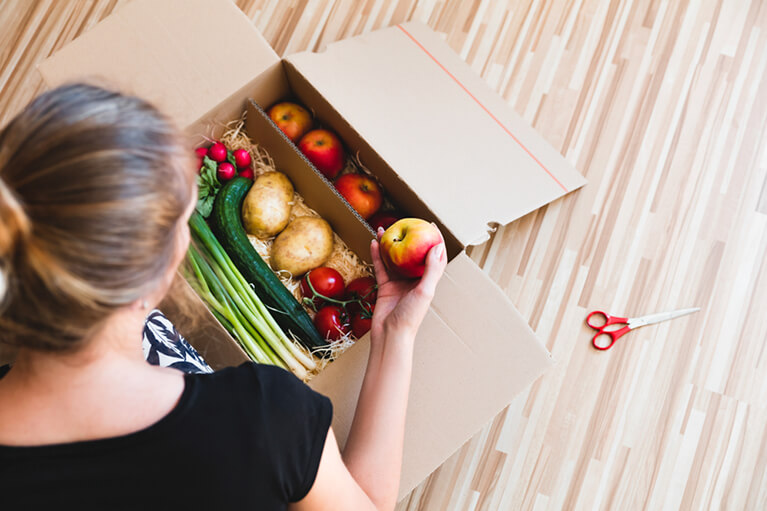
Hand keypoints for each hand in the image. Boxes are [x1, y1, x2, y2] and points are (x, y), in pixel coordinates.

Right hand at [368, 226, 446, 341]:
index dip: (434, 240)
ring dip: (389, 244)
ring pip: (393, 258)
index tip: (430, 224)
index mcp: (427, 281)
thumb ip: (431, 269)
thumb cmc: (411, 316)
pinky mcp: (385, 286)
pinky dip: (377, 255)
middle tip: (404, 221)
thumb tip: (438, 246)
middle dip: (408, 237)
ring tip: (383, 229)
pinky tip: (373, 243)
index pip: (434, 256)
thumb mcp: (425, 291)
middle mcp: (414, 280)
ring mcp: (399, 282)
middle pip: (411, 254)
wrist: (390, 334)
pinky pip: (380, 267)